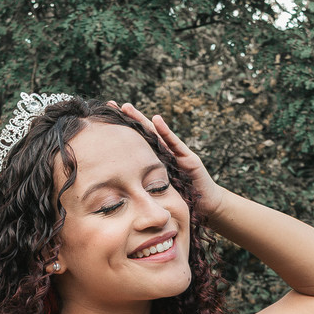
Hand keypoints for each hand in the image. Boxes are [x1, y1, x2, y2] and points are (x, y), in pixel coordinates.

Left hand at [111, 101, 227, 219]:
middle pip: (144, 134)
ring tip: (127, 108)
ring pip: (157, 134)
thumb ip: (144, 191)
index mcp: (156, 163)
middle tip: (111, 105)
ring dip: (142, 120)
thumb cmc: (183, 203)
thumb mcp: (158, 197)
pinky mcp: (190, 159)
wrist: (207, 208)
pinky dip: (166, 132)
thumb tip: (118, 195)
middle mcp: (166, 155)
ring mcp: (178, 155)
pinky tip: (156, 120)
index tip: (105, 121)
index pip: (137, 144)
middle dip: (129, 119)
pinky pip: (175, 144)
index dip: (123, 133)